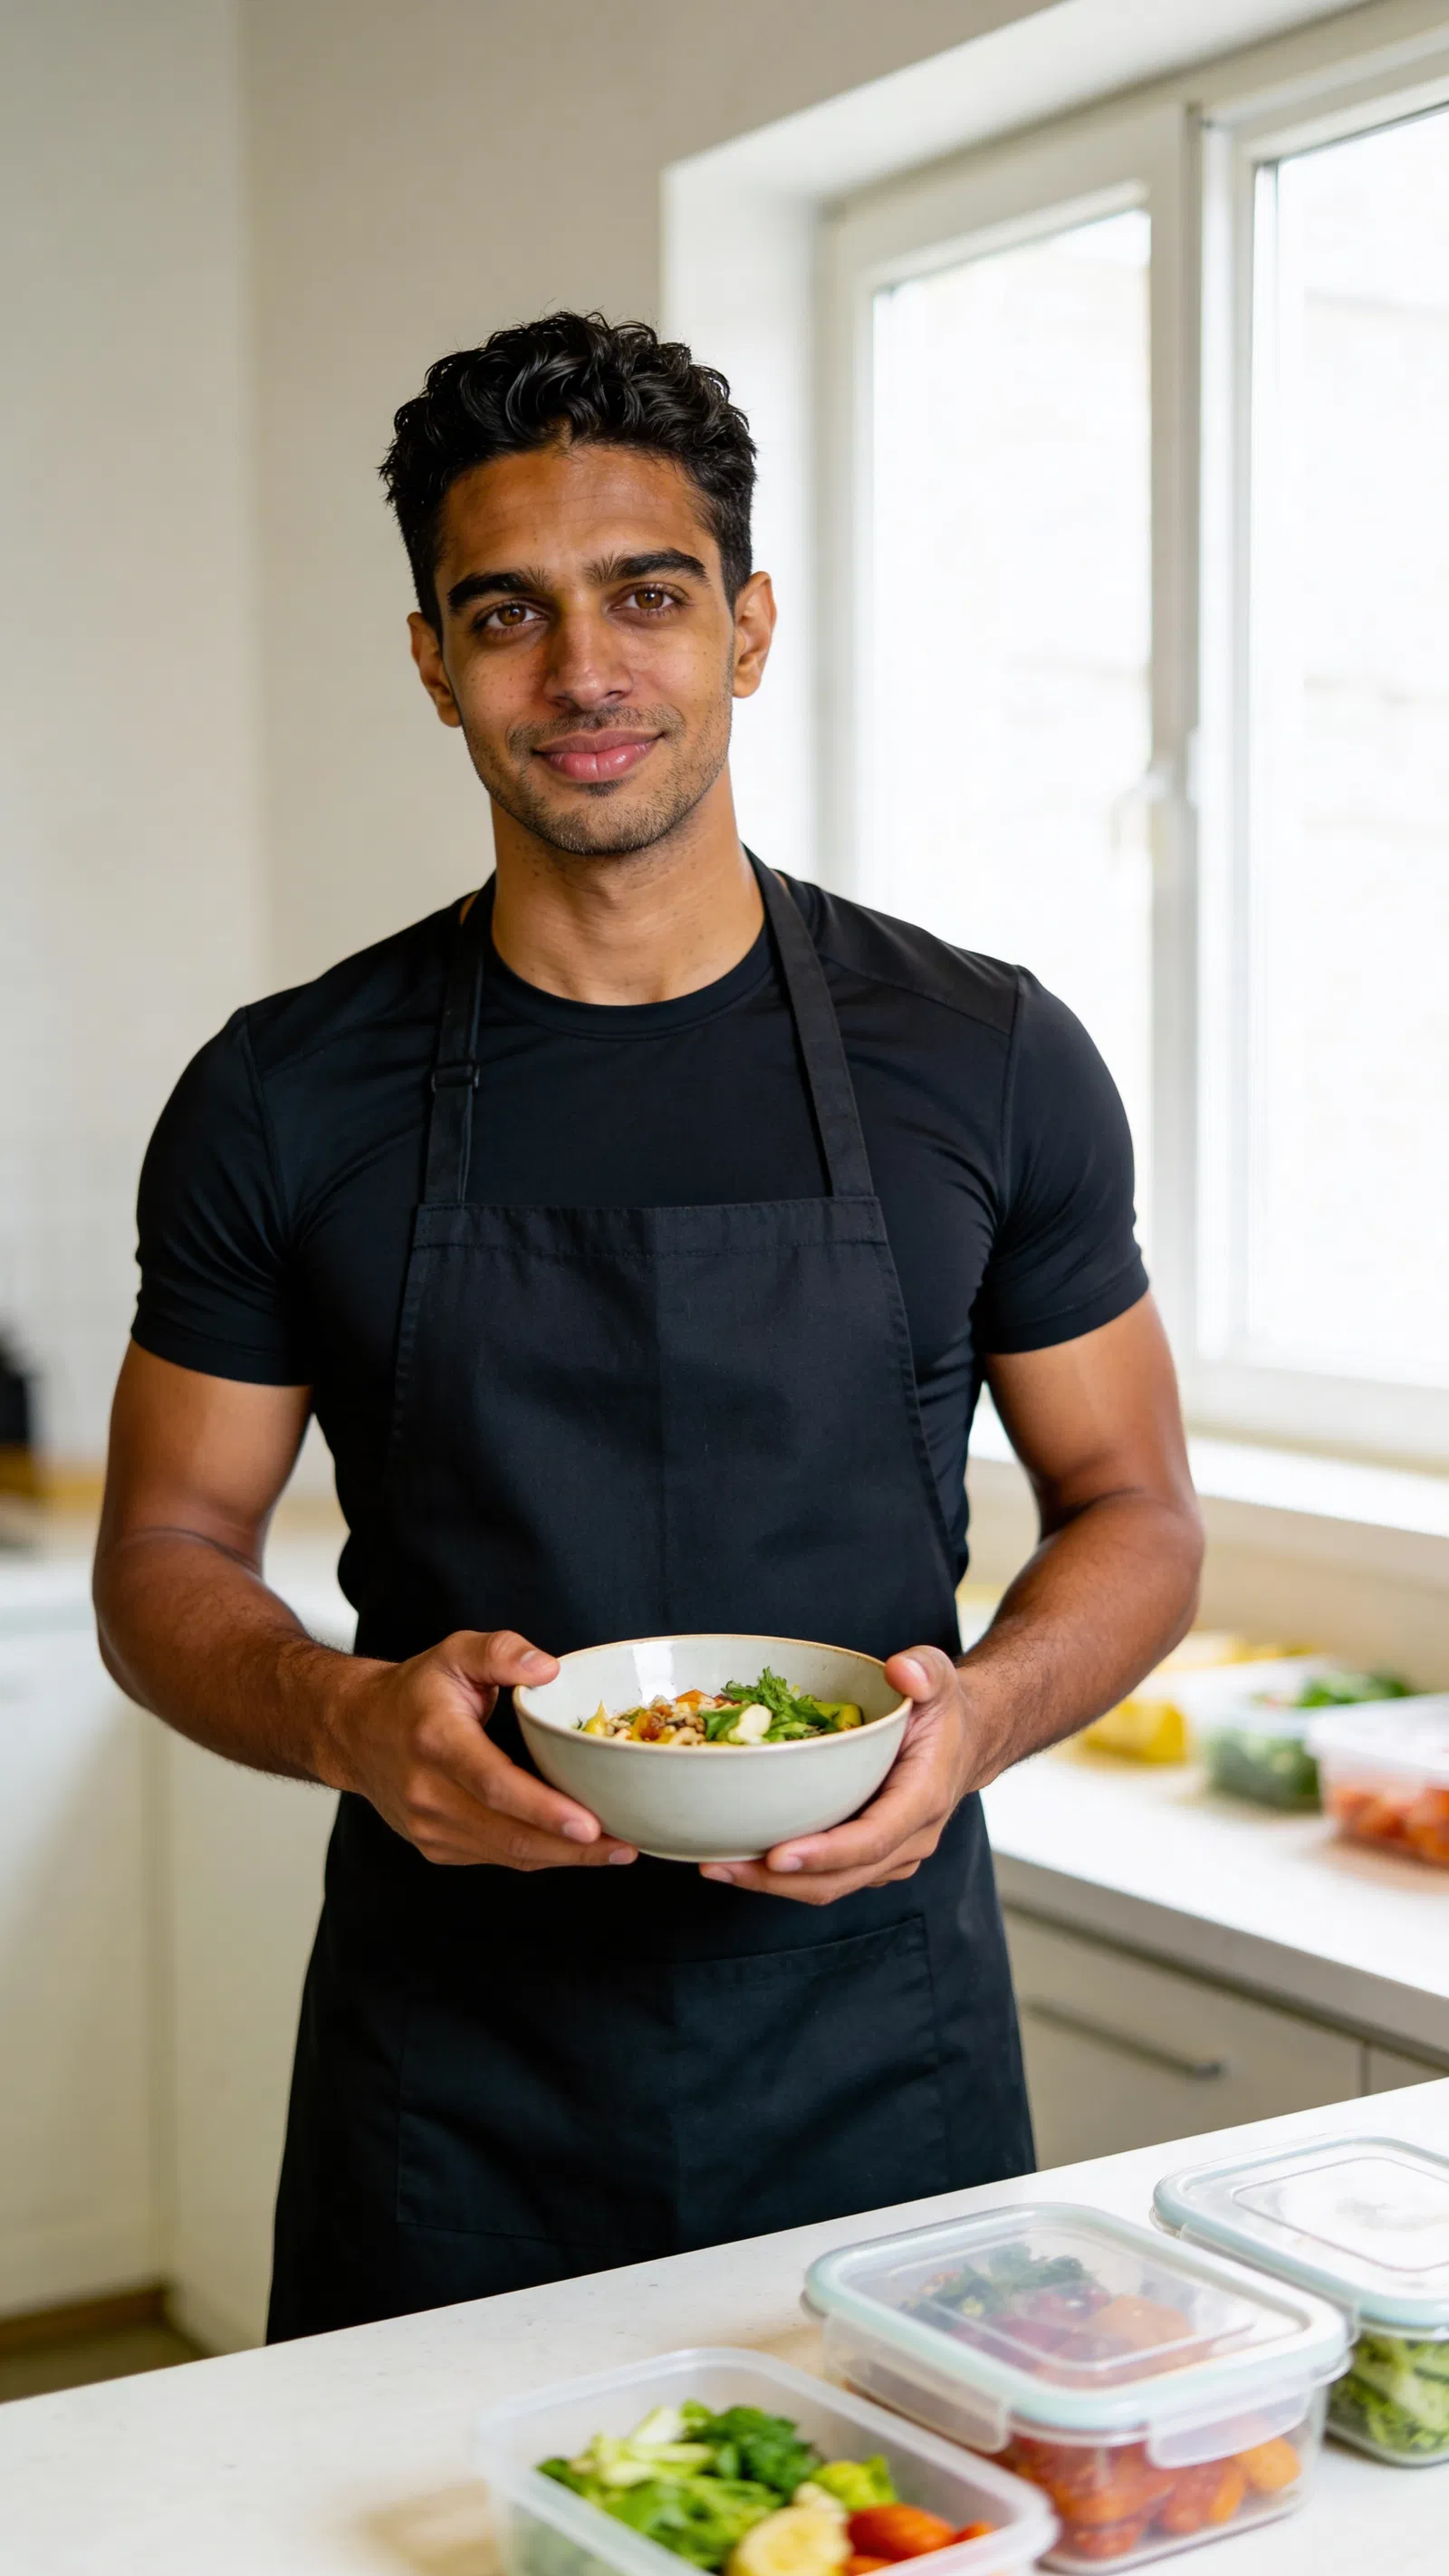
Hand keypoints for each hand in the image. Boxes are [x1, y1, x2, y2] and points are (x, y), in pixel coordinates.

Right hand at [320, 1628, 638, 1869]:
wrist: (356, 1732)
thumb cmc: (415, 1692)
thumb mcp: (454, 1652)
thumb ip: (501, 1652)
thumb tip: (547, 1668)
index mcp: (435, 1740)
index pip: (493, 1784)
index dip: (543, 1809)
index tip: (591, 1824)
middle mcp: (427, 1791)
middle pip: (507, 1833)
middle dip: (571, 1848)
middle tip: (625, 1847)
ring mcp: (428, 1826)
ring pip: (505, 1854)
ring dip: (562, 1858)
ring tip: (615, 1851)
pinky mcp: (435, 1845)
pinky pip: (495, 1857)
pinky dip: (537, 1855)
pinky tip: (573, 1848)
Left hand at [699, 1646, 973, 1904]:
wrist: (967, 1741)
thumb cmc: (943, 1710)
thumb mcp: (938, 1678)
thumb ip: (924, 1670)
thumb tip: (901, 1671)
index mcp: (923, 1799)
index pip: (872, 1840)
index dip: (825, 1853)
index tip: (777, 1855)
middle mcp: (909, 1839)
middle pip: (840, 1878)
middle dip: (778, 1881)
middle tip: (720, 1866)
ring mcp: (891, 1856)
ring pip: (830, 1886)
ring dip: (772, 1885)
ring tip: (717, 1866)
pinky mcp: (871, 1859)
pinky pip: (828, 1878)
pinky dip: (784, 1875)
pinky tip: (741, 1857)